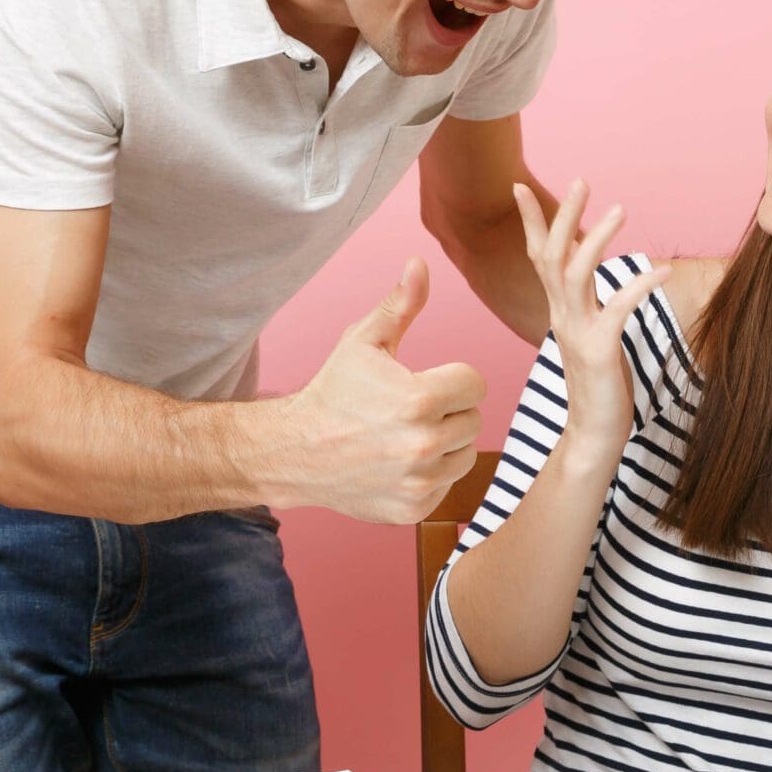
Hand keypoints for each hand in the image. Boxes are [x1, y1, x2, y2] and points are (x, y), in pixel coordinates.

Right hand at [282, 258, 485, 522]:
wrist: (296, 452)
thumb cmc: (333, 392)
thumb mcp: (363, 342)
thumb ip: (399, 305)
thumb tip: (420, 263)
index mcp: (418, 399)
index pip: (475, 384)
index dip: (453, 379)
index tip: (427, 381)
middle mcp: (423, 445)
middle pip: (473, 419)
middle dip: (448, 411)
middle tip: (410, 410)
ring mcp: (419, 481)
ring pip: (465, 453)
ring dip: (445, 443)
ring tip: (406, 435)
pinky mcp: (414, 508)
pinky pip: (448, 485)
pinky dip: (431, 474)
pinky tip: (399, 462)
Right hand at [513, 179, 670, 451]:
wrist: (593, 436)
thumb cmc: (598, 387)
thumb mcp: (590, 337)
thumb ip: (587, 307)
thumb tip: (594, 279)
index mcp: (559, 311)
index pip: (538, 257)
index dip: (530, 222)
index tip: (519, 187)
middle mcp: (562, 316)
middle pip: (551, 255)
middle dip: (562, 215)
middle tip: (581, 180)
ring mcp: (578, 333)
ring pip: (576, 273)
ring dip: (596, 238)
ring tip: (620, 209)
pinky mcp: (600, 350)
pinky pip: (617, 307)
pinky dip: (639, 283)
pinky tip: (663, 269)